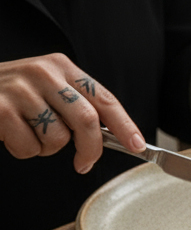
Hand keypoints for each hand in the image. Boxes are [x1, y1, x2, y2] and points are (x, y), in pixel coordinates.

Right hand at [0, 54, 145, 173]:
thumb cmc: (10, 96)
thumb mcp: (46, 89)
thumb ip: (76, 106)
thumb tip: (115, 137)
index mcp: (61, 66)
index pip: (105, 99)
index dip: (125, 125)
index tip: (139, 145)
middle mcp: (43, 72)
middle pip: (88, 121)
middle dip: (91, 150)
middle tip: (84, 163)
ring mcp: (20, 89)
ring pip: (58, 138)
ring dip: (47, 149)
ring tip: (29, 135)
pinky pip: (29, 147)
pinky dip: (23, 150)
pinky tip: (10, 135)